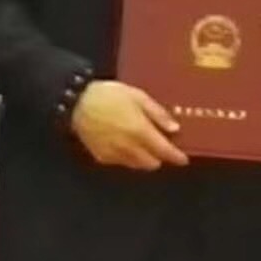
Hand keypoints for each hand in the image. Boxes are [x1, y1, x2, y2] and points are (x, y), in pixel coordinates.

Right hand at [70, 80, 187, 170]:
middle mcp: (129, 148)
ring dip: (143, 158)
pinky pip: (121, 162)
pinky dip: (127, 157)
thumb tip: (174, 129)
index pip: (164, 151)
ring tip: (141, 143)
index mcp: (140, 132)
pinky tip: (123, 143)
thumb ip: (157, 113)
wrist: (76, 102)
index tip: (184, 159)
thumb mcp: (137, 96)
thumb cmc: (109, 95)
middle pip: (152, 163)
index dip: (176, 157)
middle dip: (159, 157)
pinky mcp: (101, 157)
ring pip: (137, 165)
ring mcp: (114, 155)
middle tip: (159, 144)